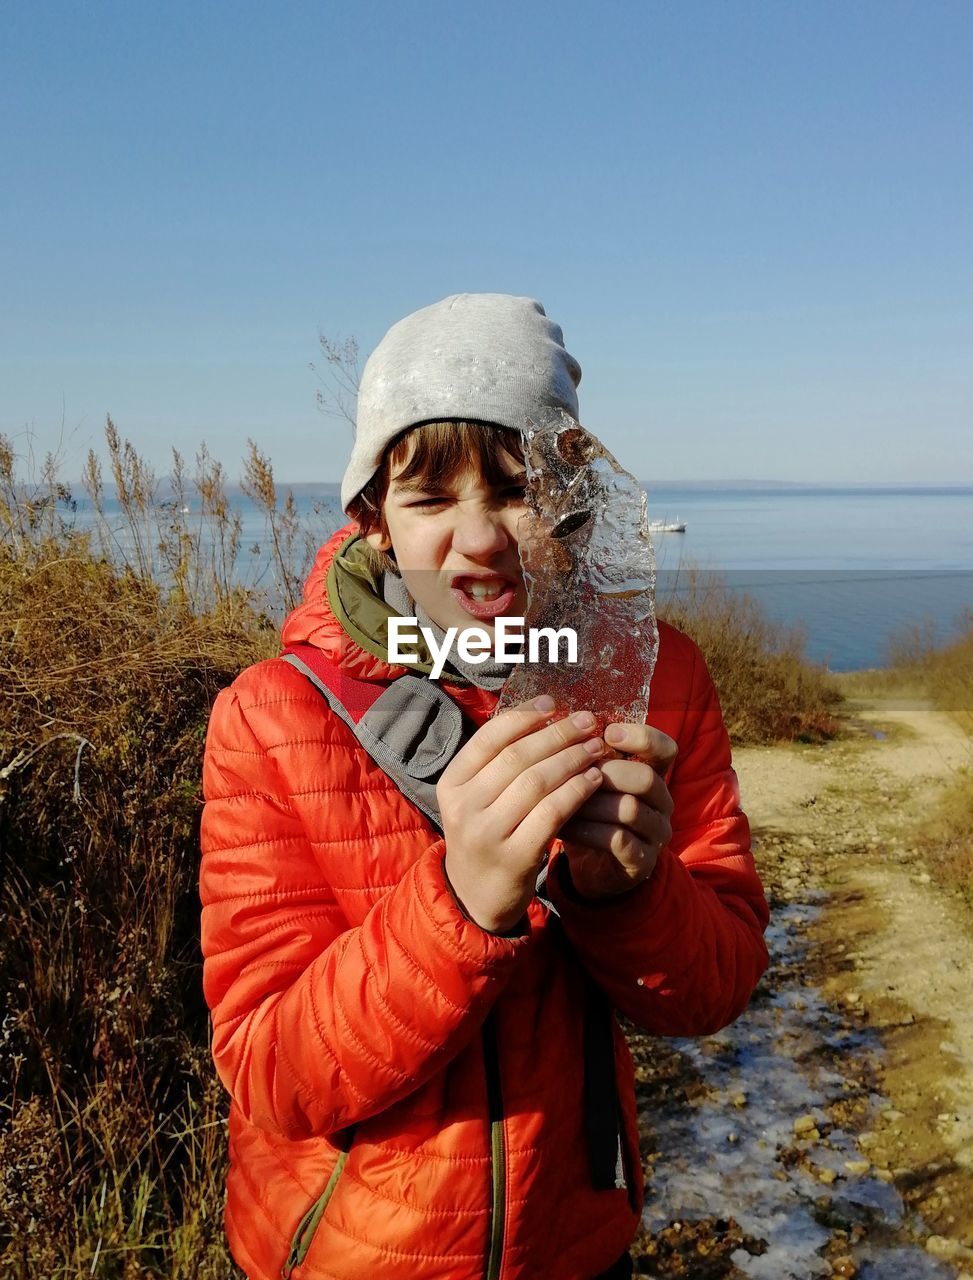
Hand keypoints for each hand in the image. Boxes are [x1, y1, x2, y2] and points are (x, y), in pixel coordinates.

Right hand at [438, 697, 605, 932]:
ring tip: (595, 748)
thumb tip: (542, 713)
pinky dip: (576, 791)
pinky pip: (552, 813)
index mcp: (451, 783)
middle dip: (557, 734)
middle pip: (517, 757)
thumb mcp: (475, 798)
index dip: (524, 716)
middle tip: (587, 722)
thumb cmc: (484, 834)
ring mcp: (487, 833)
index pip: (488, 737)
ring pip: (537, 781)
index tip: (553, 703)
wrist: (475, 896)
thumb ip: (496, 763)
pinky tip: (593, 780)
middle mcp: (464, 806)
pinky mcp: (515, 857)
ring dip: (572, 759)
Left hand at [558, 722, 676, 899]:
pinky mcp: (642, 861)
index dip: (641, 737)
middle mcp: (662, 802)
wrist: (593, 867)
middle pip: (646, 778)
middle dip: (607, 772)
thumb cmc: (589, 813)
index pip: (665, 749)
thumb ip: (585, 756)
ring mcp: (656, 834)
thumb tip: (558, 724)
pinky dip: (587, 831)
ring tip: (558, 800)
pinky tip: (562, 827)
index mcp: (653, 774)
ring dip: (590, 803)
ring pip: (630, 809)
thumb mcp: (589, 781)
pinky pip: (618, 840)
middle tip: (574, 771)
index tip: (607, 732)